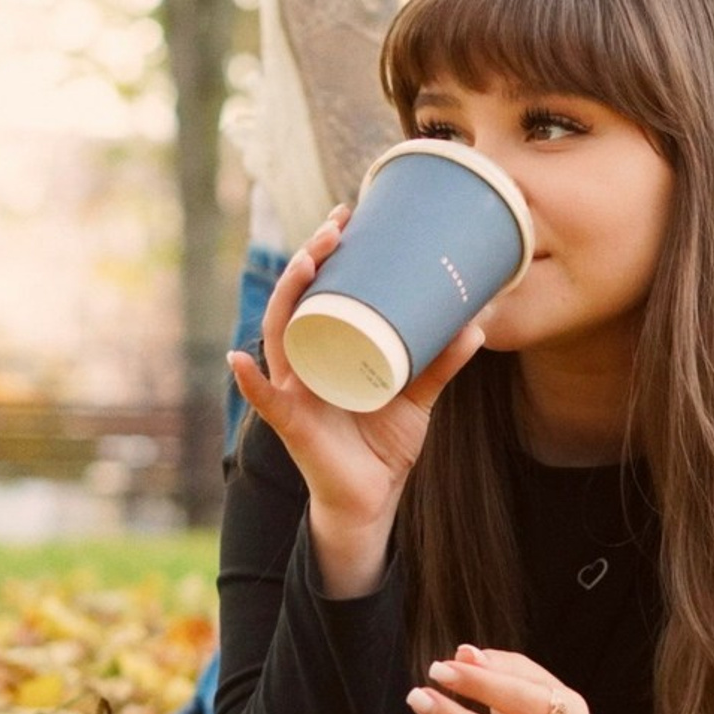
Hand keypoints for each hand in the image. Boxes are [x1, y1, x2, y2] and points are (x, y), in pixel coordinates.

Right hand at [228, 207, 483, 596]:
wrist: (373, 498)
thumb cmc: (383, 443)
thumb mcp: (418, 396)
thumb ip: (440, 363)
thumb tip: (475, 325)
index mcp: (330, 349)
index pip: (320, 291)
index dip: (327, 254)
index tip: (346, 216)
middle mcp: (306, 363)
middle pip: (297, 302)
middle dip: (309, 260)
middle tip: (334, 228)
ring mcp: (296, 391)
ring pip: (280, 337)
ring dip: (288, 297)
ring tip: (303, 264)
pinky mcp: (293, 425)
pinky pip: (266, 401)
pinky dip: (252, 384)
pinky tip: (238, 362)